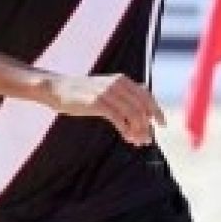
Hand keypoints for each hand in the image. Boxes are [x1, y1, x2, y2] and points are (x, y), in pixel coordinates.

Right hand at [41, 73, 165, 145]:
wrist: (58, 88)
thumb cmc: (84, 92)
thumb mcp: (107, 87)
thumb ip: (125, 93)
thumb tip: (144, 101)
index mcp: (123, 80)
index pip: (146, 95)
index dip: (156, 110)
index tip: (161, 124)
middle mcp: (118, 84)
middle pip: (142, 106)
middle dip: (148, 124)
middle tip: (148, 140)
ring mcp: (108, 92)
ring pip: (132, 113)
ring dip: (138, 130)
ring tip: (138, 142)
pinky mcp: (98, 103)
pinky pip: (118, 118)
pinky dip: (126, 130)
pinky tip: (127, 138)